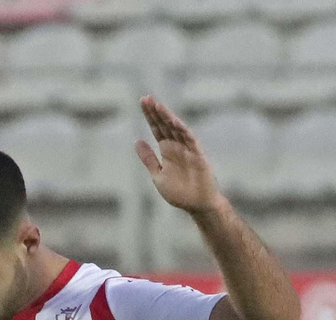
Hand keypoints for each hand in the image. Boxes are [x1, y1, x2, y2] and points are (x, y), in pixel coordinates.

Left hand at [136, 96, 223, 214]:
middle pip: (165, 125)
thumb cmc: (179, 192)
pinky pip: (190, 141)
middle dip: (156, 112)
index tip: (143, 102)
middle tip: (146, 98)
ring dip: (168, 117)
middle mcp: (177, 146)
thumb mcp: (157, 175)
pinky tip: (175, 122)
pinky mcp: (198, 156)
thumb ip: (148, 158)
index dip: (150, 116)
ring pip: (177, 129)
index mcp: (167, 150)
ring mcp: (188, 150)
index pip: (157, 128)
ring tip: (158, 106)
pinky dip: (183, 131)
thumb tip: (137, 141)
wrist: (197, 204)